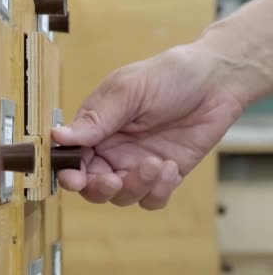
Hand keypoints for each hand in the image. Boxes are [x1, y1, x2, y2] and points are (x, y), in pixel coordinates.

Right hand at [52, 45, 245, 209]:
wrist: (218, 79)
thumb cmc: (170, 74)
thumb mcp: (128, 91)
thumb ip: (95, 118)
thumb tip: (57, 135)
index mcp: (95, 127)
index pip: (72, 158)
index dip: (69, 173)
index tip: (75, 179)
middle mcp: (112, 149)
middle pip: (92, 185)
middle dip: (100, 188)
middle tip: (114, 180)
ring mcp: (137, 163)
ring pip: (122, 196)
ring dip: (135, 187)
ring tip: (156, 163)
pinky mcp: (164, 174)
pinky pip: (152, 199)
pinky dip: (158, 191)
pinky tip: (170, 166)